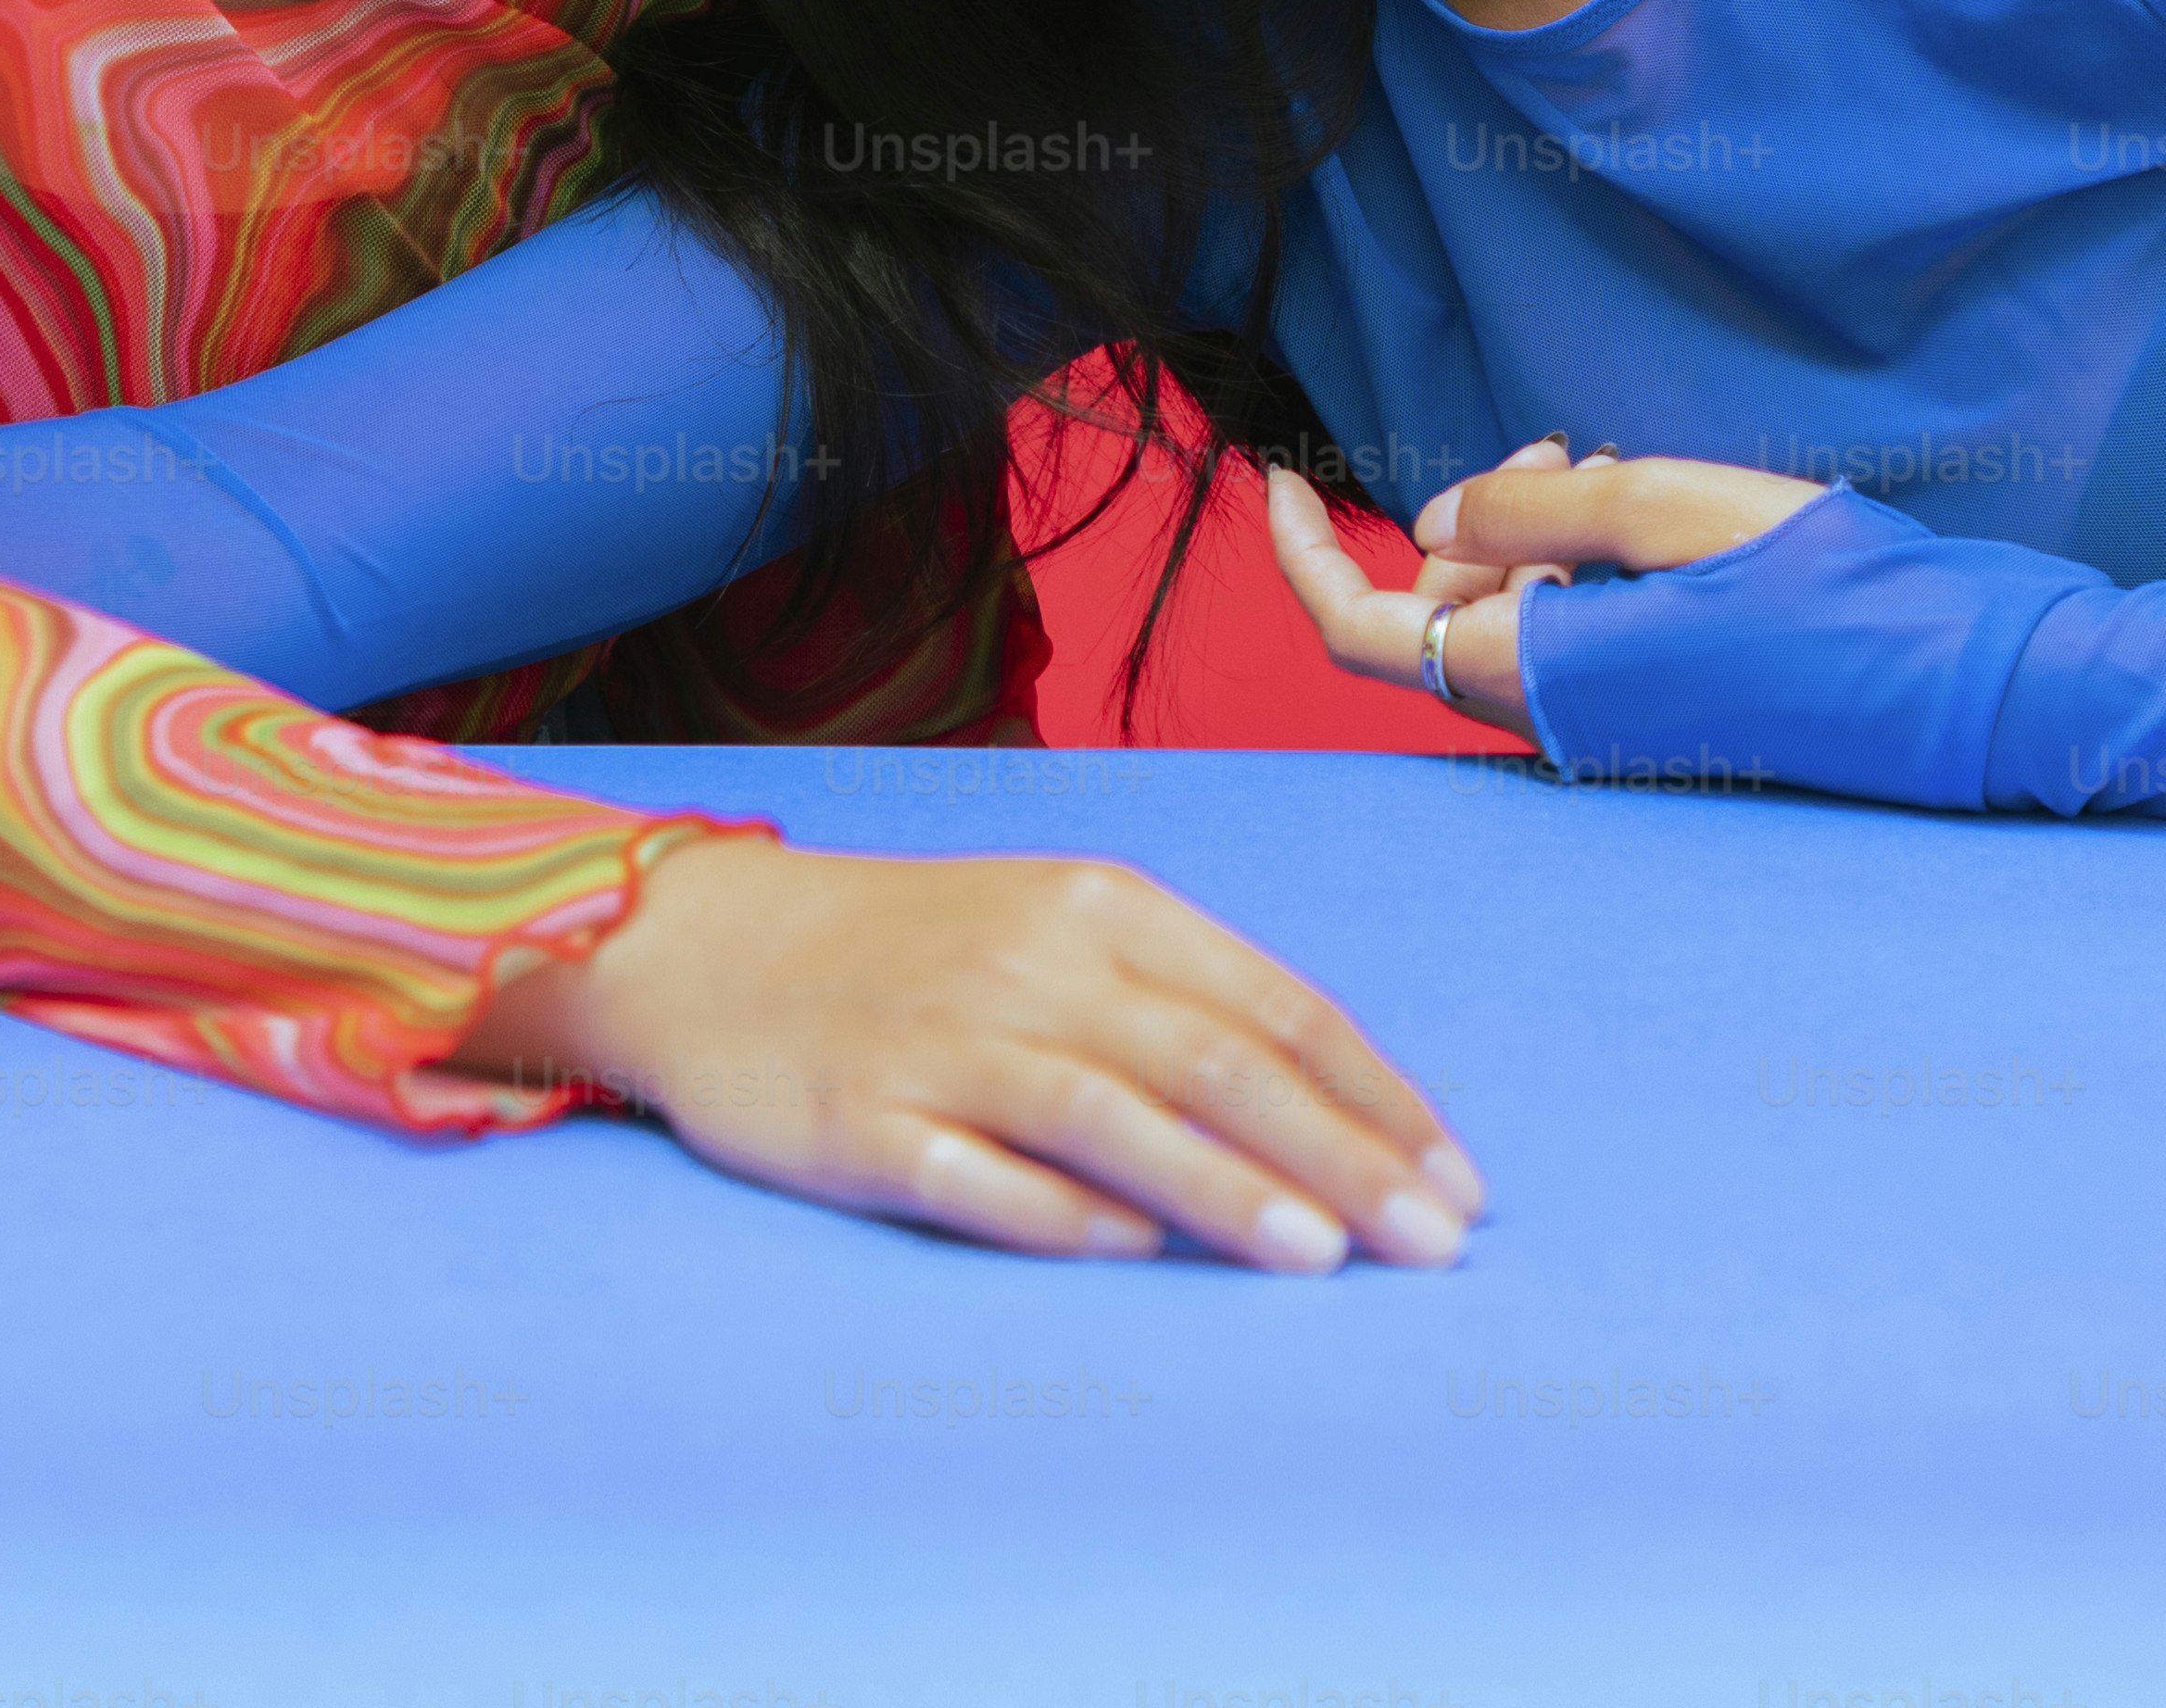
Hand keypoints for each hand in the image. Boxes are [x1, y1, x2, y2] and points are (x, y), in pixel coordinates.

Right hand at [440, 831, 1483, 1272]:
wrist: (708, 946)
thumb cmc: (915, 947)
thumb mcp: (1053, 927)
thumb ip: (1179, 1000)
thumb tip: (1332, 1118)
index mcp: (1098, 907)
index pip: (1272, 1004)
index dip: (1375, 1098)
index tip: (1458, 1183)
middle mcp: (1030, 966)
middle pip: (1211, 1061)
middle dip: (1339, 1157)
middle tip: (1433, 1244)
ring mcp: (941, 1044)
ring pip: (1108, 1115)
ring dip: (1222, 1188)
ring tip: (1322, 1258)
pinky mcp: (858, 1122)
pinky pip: (972, 1174)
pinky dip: (1055, 1214)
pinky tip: (1130, 1256)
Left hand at [1265, 441, 1842, 734]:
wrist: (1974, 693)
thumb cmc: (1832, 594)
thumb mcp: (1668, 506)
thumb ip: (1532, 506)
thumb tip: (1430, 515)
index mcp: (1539, 673)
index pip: (1361, 629)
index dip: (1302, 555)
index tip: (1281, 477)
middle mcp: (1560, 721)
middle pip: (1441, 612)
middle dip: (1469, 518)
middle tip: (1556, 444)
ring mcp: (1614, 734)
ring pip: (1511, 623)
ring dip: (1535, 541)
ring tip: (1613, 474)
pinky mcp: (1666, 728)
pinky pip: (1576, 648)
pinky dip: (1586, 579)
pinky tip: (1655, 533)